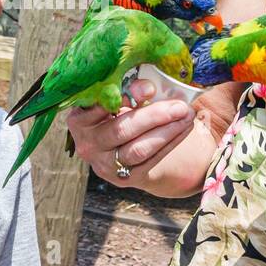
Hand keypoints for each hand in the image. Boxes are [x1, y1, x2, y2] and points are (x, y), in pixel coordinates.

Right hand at [66, 79, 195, 185]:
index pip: (100, 107)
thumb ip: (127, 92)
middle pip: (122, 130)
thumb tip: (149, 87)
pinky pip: (150, 161)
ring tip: (186, 115)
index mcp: (79, 120)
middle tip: (179, 105)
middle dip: (154, 116)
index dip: (125, 96)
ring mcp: (104, 164)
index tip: (150, 87)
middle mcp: (87, 144)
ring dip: (167, 131)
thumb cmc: (115, 115)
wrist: (117, 149)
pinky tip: (183, 129)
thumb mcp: (115, 101)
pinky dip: (170, 143)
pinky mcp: (122, 178)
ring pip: (138, 149)